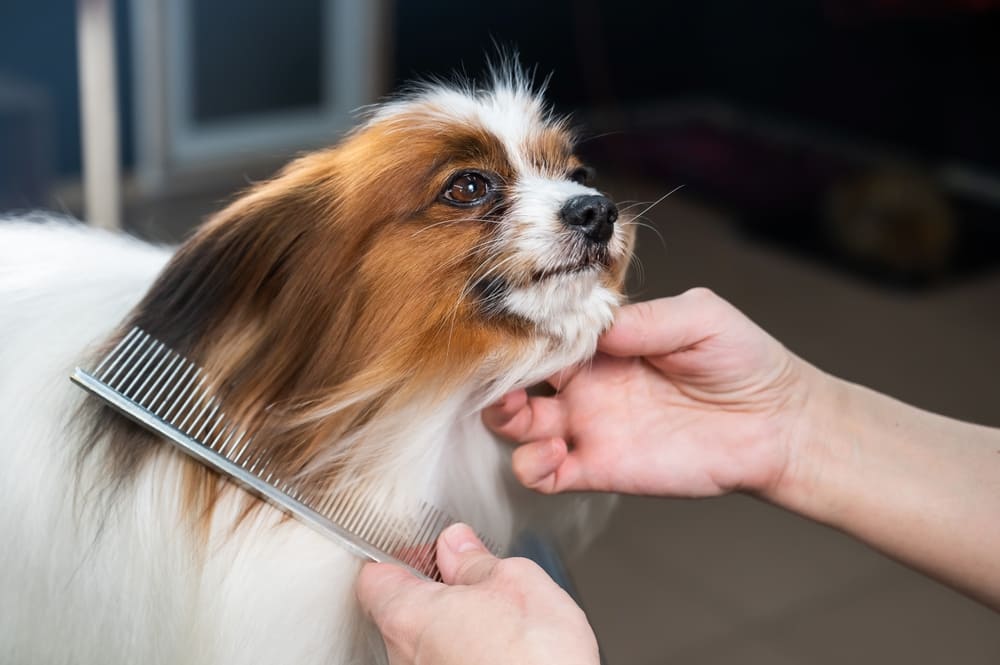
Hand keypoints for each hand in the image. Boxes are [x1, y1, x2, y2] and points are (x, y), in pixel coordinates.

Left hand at [356, 523, 598, 664]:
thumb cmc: (535, 658)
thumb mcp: (515, 582)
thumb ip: (476, 561)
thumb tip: (460, 546)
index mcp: (408, 616)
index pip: (375, 576)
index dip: (404, 555)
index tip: (432, 549)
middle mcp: (405, 656)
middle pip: (402, 611)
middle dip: (436, 591)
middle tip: (473, 579)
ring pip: (426, 643)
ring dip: (454, 626)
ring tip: (497, 618)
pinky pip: (445, 664)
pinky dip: (466, 653)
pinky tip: (501, 649)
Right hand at [484, 287, 818, 497]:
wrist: (777, 424)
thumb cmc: (744, 362)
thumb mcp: (700, 317)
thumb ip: (646, 318)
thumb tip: (596, 324)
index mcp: (604, 342)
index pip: (546, 330)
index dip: (524, 326)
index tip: (513, 320)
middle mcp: (588, 383)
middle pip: (518, 377)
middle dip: (499, 373)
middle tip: (502, 371)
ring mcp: (589, 426)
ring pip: (518, 426)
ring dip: (504, 419)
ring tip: (519, 413)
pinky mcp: (600, 468)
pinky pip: (546, 474)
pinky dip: (532, 467)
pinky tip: (551, 454)